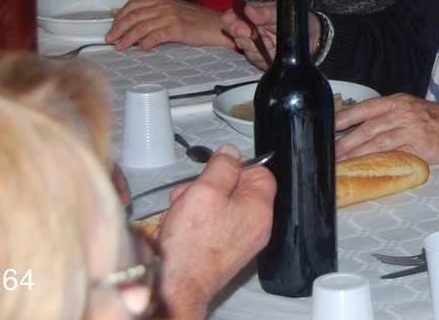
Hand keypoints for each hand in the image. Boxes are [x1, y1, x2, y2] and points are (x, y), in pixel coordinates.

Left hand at [107, 0, 228, 51]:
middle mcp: (165, 6)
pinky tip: (141, 49)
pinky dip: (145, 44)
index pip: (134, 4)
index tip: (113, 26)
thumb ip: (157, 16)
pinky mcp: (178, 29)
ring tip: (121, 47)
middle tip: (110, 39)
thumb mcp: (175, 12)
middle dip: (118, 29)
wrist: (218, 26)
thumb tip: (137, 28)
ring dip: (127, 39)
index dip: (120, 16)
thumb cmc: (198, 21)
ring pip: (141, 28)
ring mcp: (171, 17)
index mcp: (162, 0)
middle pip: (134, 16)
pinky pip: (155, 37)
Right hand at [156, 144, 275, 319]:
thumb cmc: (192, 245)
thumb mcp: (206, 189)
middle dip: (208, 187)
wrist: (178, 284)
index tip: (217, 167)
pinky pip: (213, 227)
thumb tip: (230, 153)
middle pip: (236, 190)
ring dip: (196, 205)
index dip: (236, 165)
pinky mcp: (224, 252)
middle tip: (190, 193)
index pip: (260, 172)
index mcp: (259, 208)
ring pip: (220, 208)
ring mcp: (241, 241)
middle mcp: (256, 226)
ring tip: (179, 214)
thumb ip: (222, 166)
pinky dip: (195, 224)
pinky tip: (179, 229)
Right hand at [221, 1, 320, 70]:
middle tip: (266, 39)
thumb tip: (249, 10)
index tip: (245, 30)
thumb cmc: (295, 18)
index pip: (230, 18)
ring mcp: (254, 44)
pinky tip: (275, 51)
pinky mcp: (260, 57)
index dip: (232, 25)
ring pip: (246, 51)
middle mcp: (249, 29)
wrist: (311, 35)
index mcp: (249, 14)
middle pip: (236, 37)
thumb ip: (265, 12)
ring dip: (261, 50)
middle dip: (250, 41)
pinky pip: (257, 61)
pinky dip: (266, 57)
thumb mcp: (281, 11)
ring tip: (274, 43)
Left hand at [334, 94, 438, 163]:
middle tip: (331, 151)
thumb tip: (363, 126)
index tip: (330, 124)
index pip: (366, 107)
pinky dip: (377, 161)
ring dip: (356, 153)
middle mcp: (403, 112)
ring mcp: (410, 128)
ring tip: (342, 162)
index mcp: (398, 100)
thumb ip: (390, 115)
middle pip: (367, 126)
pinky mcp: (417, 145)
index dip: (347, 116)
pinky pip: (392, 153)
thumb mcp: (412, 109)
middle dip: (346, 140)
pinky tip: (366, 167)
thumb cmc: (436, 120)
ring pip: (376, 141)